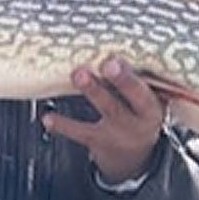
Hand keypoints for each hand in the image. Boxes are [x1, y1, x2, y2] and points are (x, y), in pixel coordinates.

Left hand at [42, 57, 166, 183]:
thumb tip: (120, 43)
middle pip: (130, 96)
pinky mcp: (97, 140)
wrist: (132, 156)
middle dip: (119, 80)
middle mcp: (136, 121)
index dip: (131, 77)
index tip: (118, 59)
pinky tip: (48, 118)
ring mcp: (117, 132)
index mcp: (150, 108)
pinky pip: (79, 132)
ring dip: (93, 90)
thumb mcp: (145, 100)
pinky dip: (63, 125)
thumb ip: (138, 79)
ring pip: (107, 109)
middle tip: (107, 63)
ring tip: (78, 74)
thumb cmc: (136, 113)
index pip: (143, 91)